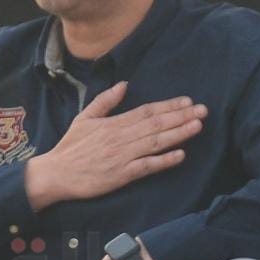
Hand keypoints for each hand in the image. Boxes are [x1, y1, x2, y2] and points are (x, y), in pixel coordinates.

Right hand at [25, 84, 205, 211]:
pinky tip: (180, 155)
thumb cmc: (70, 147)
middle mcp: (121, 138)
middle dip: (181, 116)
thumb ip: (105, 101)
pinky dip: (164, 161)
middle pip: (156, 124)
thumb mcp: (84, 118)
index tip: (188, 101)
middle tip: (203, 110)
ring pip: (155, 142)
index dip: (169, 106)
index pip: (147, 111)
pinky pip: (146, 167)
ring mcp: (122, 157)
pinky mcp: (121, 175)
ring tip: (197, 126)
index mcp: (113, 123)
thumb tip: (124, 84)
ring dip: (178, 134)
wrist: (56, 174)